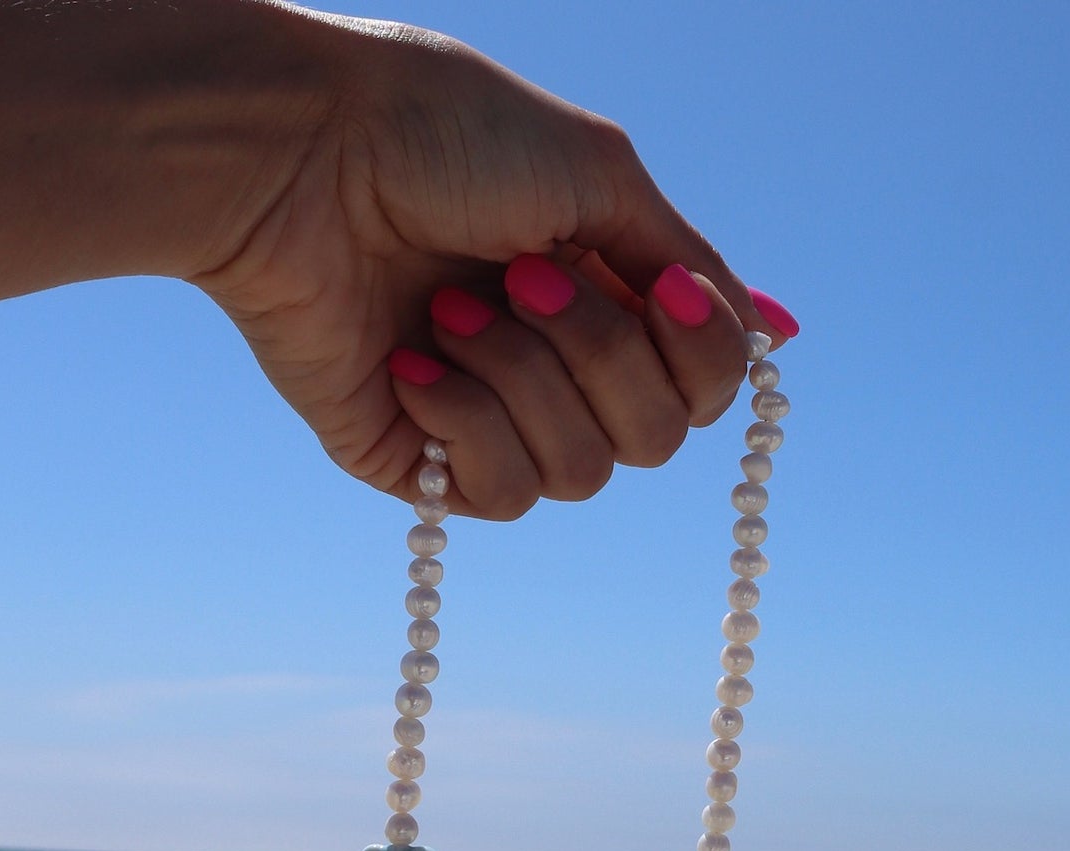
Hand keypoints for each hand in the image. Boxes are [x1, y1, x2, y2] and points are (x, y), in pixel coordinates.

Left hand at [197, 20, 794, 518]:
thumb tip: (773, 335)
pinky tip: (411, 361)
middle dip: (599, 354)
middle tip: (517, 273)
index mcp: (602, 292)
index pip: (706, 385)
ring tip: (449, 305)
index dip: (703, 354)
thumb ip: (687, 264)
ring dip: (524, 378)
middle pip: (657, 440)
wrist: (296, 156)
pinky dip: (467, 422)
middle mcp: (555, 364)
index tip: (661, 287)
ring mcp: (489, 418)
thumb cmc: (439, 135)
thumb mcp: (597, 174)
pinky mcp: (419, 461)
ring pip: (583, 474)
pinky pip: (502, 495)